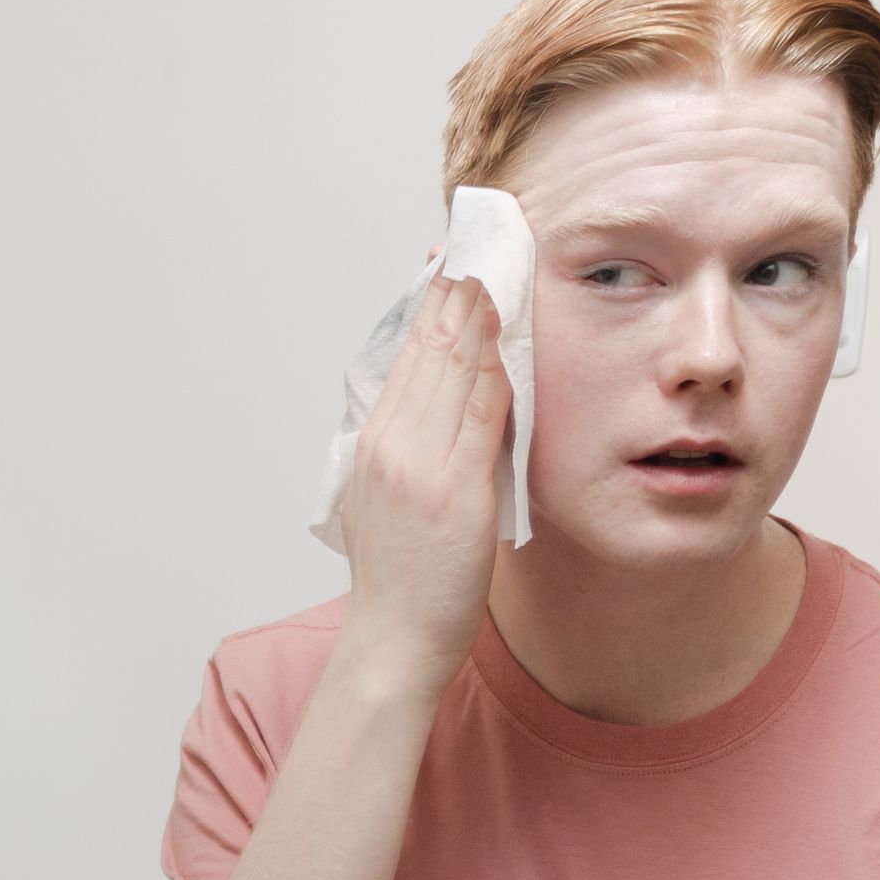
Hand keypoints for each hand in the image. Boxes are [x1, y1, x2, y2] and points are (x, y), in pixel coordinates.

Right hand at [333, 274, 509, 708]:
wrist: (394, 641)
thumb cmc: (403, 584)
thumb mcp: (391, 503)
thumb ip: (413, 453)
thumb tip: (444, 411)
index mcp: (374, 444)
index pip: (407, 356)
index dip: (432, 305)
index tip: (452, 262)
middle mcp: (390, 444)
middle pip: (428, 349)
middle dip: (456, 290)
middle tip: (481, 238)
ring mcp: (418, 462)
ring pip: (451, 367)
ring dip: (476, 310)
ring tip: (498, 261)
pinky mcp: (450, 485)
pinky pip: (478, 408)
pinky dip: (491, 362)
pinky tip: (505, 327)